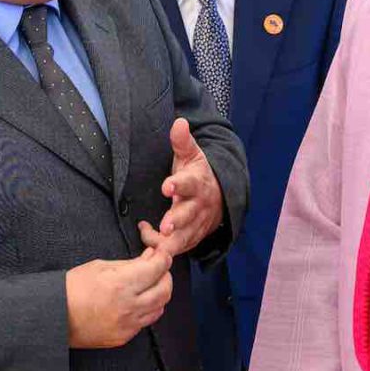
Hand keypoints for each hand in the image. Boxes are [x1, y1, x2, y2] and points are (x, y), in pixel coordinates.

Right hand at [65, 244, 172, 347]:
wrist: (55, 316)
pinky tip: (138, 302)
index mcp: (120, 283)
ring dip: (159, 294)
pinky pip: (146, 322)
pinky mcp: (124, 337)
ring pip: (160, 307)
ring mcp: (127, 324)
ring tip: (149, 286)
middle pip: (165, 289)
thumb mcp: (99, 266)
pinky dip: (148, 309)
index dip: (163, 258)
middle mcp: (128, 305)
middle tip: (159, 269)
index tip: (161, 254)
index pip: (157, 268)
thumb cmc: (72, 288)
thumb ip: (129, 263)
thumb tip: (150, 257)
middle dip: (166, 275)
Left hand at [151, 118, 224, 257]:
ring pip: (185, 236)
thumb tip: (179, 122)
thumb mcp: (192, 155)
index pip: (188, 183)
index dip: (178, 185)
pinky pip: (180, 247)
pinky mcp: (194, 237)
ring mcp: (197, 224)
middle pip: (188, 214)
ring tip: (154, 244)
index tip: (167, 187)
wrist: (221, 196)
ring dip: (170, 241)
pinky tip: (148, 243)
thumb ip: (182, 141)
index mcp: (197, 183)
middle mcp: (198, 205)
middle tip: (165, 227)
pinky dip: (166, 248)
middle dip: (177, 221)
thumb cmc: (198, 173)